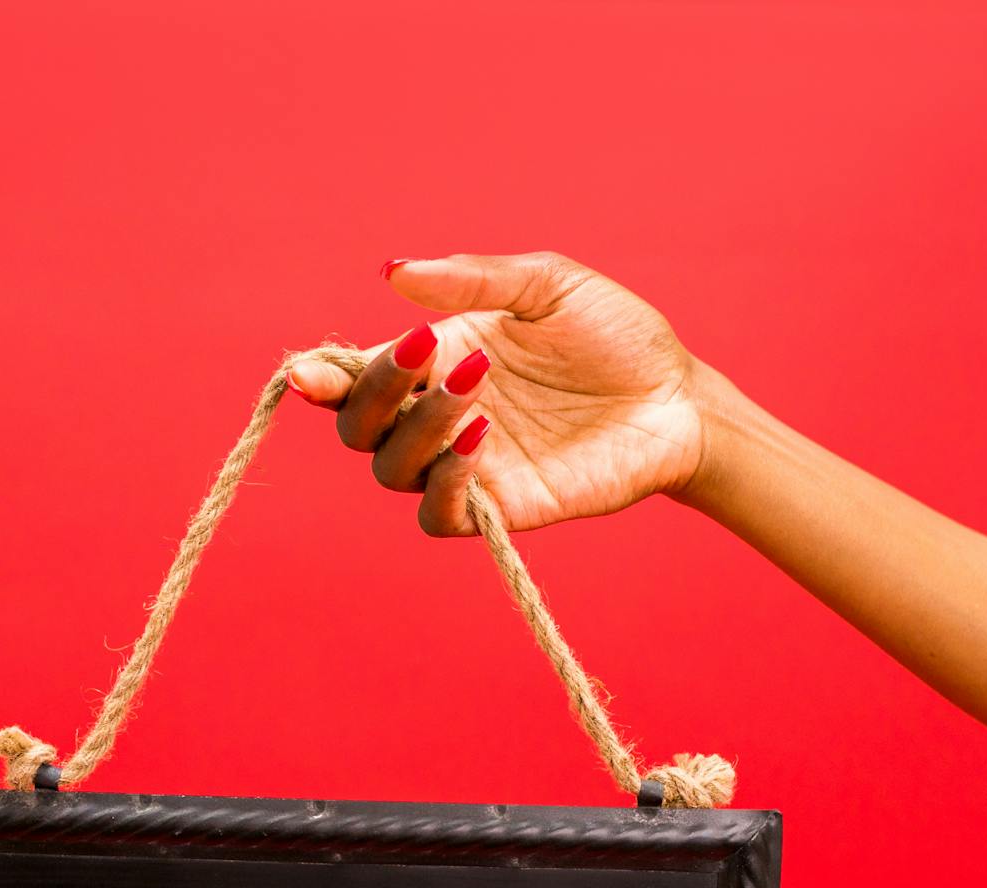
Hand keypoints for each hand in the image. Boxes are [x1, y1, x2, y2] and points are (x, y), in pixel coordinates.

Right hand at [286, 252, 718, 535]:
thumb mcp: (546, 284)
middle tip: (425, 354)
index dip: (320, 378)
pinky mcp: (502, 509)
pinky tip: (480, 440)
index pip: (355, 378)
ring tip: (476, 388)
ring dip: (417, 428)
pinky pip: (439, 515)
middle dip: (373, 392)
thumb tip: (393, 272)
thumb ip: (472, 278)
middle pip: (359, 429)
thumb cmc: (615, 335)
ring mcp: (468, 467)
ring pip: (391, 472)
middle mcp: (439, 417)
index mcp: (437, 361)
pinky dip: (443, 483)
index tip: (308, 370)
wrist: (678, 396)